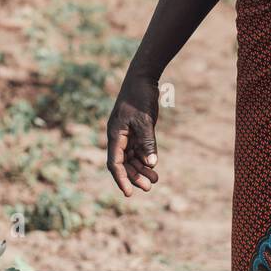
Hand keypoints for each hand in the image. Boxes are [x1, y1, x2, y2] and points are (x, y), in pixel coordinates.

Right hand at [105, 72, 161, 196]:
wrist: (142, 78)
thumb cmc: (140, 96)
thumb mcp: (145, 120)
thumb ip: (148, 142)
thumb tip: (151, 164)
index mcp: (115, 134)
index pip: (114, 163)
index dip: (121, 179)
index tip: (128, 193)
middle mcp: (119, 137)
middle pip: (123, 163)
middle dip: (134, 176)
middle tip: (149, 187)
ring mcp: (127, 134)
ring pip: (131, 158)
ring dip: (141, 169)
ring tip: (155, 180)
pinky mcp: (136, 130)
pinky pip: (138, 150)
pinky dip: (145, 158)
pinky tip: (154, 167)